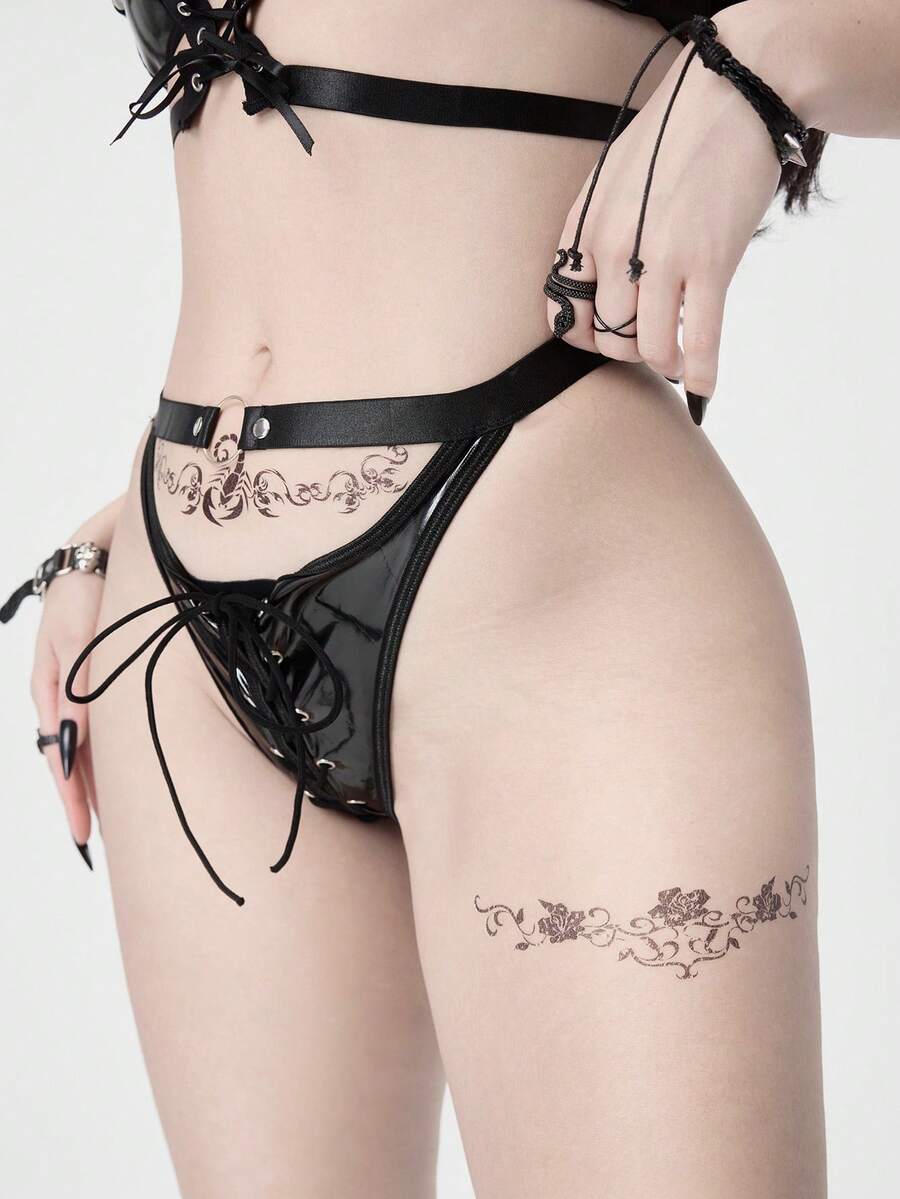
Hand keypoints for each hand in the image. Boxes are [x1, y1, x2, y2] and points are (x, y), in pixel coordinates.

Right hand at [30, 571, 105, 866]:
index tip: (83, 831)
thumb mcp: (77, 641)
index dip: (72, 796)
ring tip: (104, 819)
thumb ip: (78, 690)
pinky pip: (95, 727)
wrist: (94, 560)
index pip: (61, 756)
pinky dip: (102, 754)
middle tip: (93, 840)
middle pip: (69, 760)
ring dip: (94, 782)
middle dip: (81, 800)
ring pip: (83, 748)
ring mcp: (75, 690)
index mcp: (50, 692)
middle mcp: (61, 697)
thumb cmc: (84, 596)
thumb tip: (74, 741)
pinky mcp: (92, 681)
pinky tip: (113, 772)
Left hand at [547, 37, 781, 416]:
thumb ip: (596, 233)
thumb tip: (601, 288)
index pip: (564, 314)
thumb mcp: (610, 181)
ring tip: (678, 360)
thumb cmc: (671, 137)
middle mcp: (613, 248)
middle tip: (650, 345)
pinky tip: (704, 385)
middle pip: (609, 337)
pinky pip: (700, 340)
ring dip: (666, 363)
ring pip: (650, 348)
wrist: (730, 95)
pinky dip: (703, 372)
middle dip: (629, 351)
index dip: (585, 337)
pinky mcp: (709, 263)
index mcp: (583, 229)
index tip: (607, 337)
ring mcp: (661, 259)